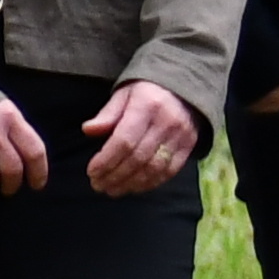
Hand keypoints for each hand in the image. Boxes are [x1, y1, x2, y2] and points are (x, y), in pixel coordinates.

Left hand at [82, 80, 201, 194]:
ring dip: (131, 183)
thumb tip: (88, 131)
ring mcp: (181, 136)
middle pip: (138, 157)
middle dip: (115, 175)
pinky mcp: (190, 146)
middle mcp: (167, 122)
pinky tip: (135, 187)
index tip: (91, 172)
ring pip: (154, 168)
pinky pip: (170, 170)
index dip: (106, 160)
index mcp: (147, 106)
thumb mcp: (123, 95)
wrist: (185, 88)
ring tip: (113, 190)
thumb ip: (107, 114)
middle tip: (98, 185)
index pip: (124, 140)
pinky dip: (151, 183)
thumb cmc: (146, 92)